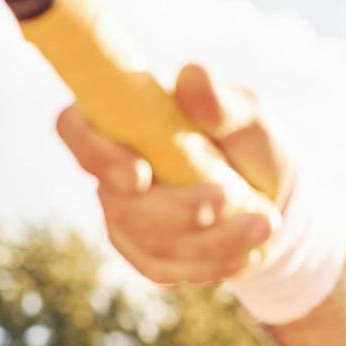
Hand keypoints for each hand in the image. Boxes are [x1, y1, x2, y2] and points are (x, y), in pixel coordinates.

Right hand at [55, 64, 290, 285]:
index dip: (96, 155)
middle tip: (228, 197)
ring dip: (210, 239)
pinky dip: (214, 263)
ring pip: (150, 242)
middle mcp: (109, 171)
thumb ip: (221, 99)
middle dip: (176, 209)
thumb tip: (193, 76)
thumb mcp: (247, 115)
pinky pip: (169, 270)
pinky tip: (251, 251)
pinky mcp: (148, 255)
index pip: (74, 129)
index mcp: (116, 119)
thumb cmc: (249, 142)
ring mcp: (124, 218)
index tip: (141, 173)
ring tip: (265, 222)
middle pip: (118, 203)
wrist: (271, 193)